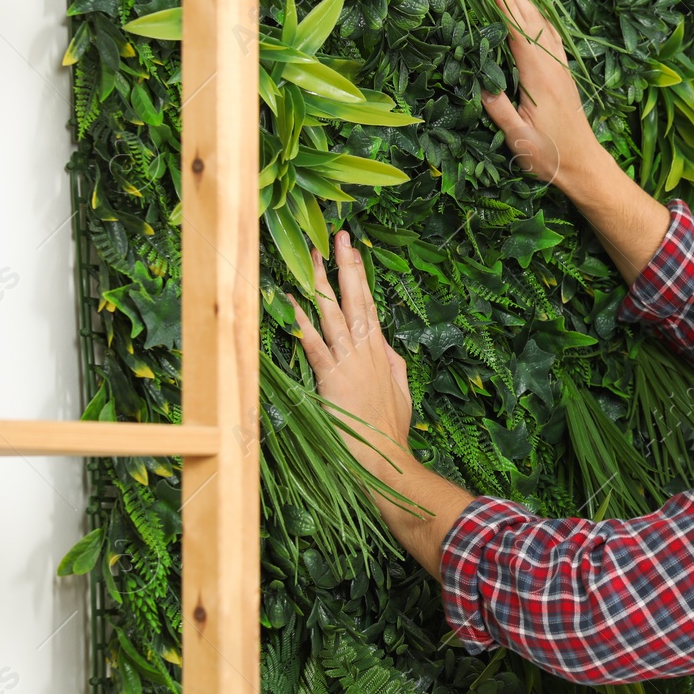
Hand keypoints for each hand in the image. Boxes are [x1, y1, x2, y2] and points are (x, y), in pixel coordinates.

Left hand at [289, 229, 414, 487]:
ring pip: (333, 315)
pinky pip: (314, 344)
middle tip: (338, 236)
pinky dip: (303, 322)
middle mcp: (364, 349)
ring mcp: (348, 362)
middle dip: (346, 266)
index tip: (354, 250)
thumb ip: (392, 363)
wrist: (384, 456)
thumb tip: (385, 344)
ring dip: (322, 284)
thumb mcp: (400, 389)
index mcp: (380, 350)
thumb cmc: (391, 428)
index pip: (369, 304)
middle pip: (355, 300)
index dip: (361, 276)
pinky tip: (293, 302)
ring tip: (312, 257)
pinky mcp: (331, 378)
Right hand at [481, 0, 611, 193]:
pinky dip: (539, 14)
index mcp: (539, 76)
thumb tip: (481, 84)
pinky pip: (551, 34)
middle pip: (530, 16)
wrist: (584, 165)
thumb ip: (500, 110)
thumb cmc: (550, 156)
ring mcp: (560, 67)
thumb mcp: (518, 138)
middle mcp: (552, 64)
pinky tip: (535, 6)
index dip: (502, 3)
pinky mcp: (563, 72)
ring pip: (543, 21)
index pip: (517, 29)